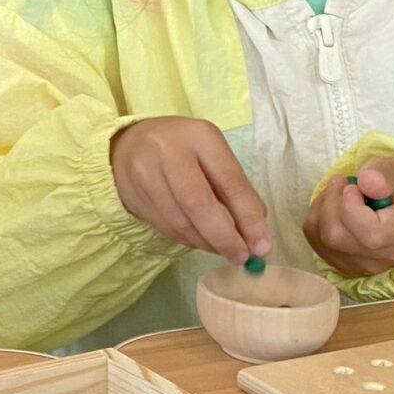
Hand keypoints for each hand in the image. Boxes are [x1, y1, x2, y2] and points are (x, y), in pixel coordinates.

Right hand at [110, 117, 273, 262]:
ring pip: (180, 221)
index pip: (229, 182)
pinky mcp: (133, 195)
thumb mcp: (214, 156)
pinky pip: (165, 227)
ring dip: (206, 242)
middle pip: (198, 203)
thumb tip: (256, 235)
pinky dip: (188, 240)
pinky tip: (200, 240)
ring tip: (223, 249)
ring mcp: (146, 173)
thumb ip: (236, 190)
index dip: (248, 218)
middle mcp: (169, 151)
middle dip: (223, 237)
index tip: (262, 247)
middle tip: (240, 257)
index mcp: (201, 137)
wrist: (131, 144)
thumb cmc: (186, 150)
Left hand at [304, 157, 393, 277]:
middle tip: (341, 182)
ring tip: (337, 193)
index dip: (350, 206)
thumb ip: (384, 173)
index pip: (370, 233)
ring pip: (323, 241)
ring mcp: (366, 266)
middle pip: (337, 238)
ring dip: (321, 209)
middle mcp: (388, 257)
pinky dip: (318, 221)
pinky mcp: (347, 265)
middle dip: (330, 203)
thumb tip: (365, 182)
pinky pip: (317, 244)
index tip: (353, 186)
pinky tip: (333, 208)